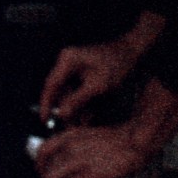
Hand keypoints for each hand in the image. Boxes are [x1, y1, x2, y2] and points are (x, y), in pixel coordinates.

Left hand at [34, 122, 156, 177]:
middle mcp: (68, 148)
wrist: (135, 143)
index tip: (42, 176)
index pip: (42, 152)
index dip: (39, 167)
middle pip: (44, 171)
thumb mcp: (88, 137)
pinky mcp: (88, 174)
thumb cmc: (116, 143)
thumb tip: (60, 167)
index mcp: (68, 137)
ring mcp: (77, 161)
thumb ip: (72, 148)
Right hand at [40, 12, 161, 121]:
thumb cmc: (118, 64)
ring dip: (74, 107)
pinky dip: (81, 101)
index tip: (44, 120)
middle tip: (68, 126)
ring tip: (81, 123)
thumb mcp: (98, 85)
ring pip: (68, 92)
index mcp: (67, 60)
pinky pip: (76, 89)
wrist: (133, 52)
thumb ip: (78, 100)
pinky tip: (87, 114)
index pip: (51, 85)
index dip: (47, 104)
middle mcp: (66, 62)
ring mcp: (73, 66)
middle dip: (64, 108)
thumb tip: (62, 115)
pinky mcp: (81, 71)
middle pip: (59, 90)